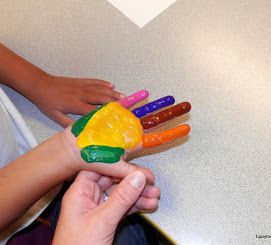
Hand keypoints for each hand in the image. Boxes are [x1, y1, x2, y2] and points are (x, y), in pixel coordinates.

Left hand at [32, 74, 123, 126]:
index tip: (116, 118)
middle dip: (115, 103)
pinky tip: (112, 85)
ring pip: (100, 89)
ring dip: (113, 93)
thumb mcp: (55, 116)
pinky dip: (104, 83)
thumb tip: (81, 131)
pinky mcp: (81, 81)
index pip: (94, 110)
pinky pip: (95, 81)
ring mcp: (82, 86)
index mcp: (75, 105)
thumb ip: (68, 124)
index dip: (106, 114)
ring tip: (124, 97)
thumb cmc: (47, 102)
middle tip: (126, 107)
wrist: (39, 85)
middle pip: (101, 98)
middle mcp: (81, 94)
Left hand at [53, 170, 159, 244]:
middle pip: (114, 181)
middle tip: (150, 181)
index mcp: (79, 192)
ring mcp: (98, 209)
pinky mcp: (106, 219)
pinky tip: (148, 204)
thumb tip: (137, 178)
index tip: (135, 164)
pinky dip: (136, 206)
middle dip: (134, 182)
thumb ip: (121, 198)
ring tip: (155, 195)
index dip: (117, 164)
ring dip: (139, 194)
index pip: (99, 168)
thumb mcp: (102, 221)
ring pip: (121, 195)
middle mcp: (88, 197)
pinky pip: (123, 207)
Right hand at [70, 90, 190, 163]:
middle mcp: (131, 130)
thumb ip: (131, 172)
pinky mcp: (112, 112)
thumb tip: (151, 179)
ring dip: (157, 104)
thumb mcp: (113, 168)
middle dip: (171, 114)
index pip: (158, 138)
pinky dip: (135, 98)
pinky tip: (145, 93)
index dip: (172, 133)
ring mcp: (123, 120)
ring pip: (144, 110)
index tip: (186, 129)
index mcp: (133, 143)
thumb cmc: (92, 159)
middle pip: (155, 121)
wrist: (74, 148)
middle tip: (186, 107)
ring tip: (171, 98)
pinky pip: (125, 103)